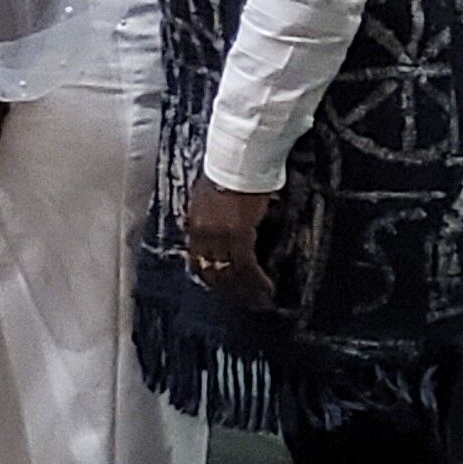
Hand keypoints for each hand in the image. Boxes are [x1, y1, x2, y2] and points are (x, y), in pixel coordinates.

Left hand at [185, 172, 273, 308]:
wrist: (238, 161)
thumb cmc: (227, 172)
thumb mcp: (207, 196)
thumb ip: (207, 217)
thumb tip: (214, 231)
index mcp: (194, 223)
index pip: (197, 260)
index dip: (210, 277)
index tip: (222, 288)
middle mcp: (203, 233)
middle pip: (212, 271)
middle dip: (228, 289)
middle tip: (243, 302)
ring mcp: (219, 236)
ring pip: (230, 272)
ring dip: (245, 290)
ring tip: (259, 301)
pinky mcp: (238, 236)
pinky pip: (246, 267)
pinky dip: (257, 280)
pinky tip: (268, 289)